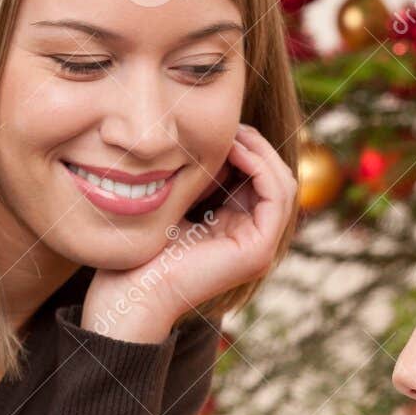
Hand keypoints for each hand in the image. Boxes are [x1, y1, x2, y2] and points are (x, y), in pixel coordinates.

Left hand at [81, 123, 297, 342]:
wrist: (132, 287)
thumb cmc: (145, 247)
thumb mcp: (180, 198)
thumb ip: (203, 176)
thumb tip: (220, 136)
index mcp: (238, 230)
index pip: (261, 180)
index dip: (249, 149)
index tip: (222, 129)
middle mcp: (255, 241)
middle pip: (277, 179)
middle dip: (259, 147)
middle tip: (232, 127)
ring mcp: (261, 248)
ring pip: (283, 184)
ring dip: (262, 153)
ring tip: (234, 136)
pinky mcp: (259, 251)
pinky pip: (277, 197)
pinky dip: (261, 167)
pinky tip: (235, 152)